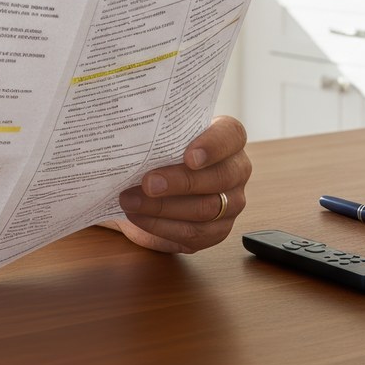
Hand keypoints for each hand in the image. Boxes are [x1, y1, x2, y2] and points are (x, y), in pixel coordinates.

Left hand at [112, 116, 250, 253]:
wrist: (149, 185)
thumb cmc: (157, 151)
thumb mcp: (157, 136)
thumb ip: (152, 131)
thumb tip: (129, 131)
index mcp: (227, 138)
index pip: (230, 135)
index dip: (213, 146)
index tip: (189, 157)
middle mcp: (236, 170)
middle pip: (219, 178)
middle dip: (180, 182)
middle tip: (148, 184)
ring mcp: (231, 203)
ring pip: (206, 209)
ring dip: (163, 207)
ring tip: (131, 201)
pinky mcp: (217, 230)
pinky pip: (194, 233)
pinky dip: (162, 226)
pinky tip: (138, 217)